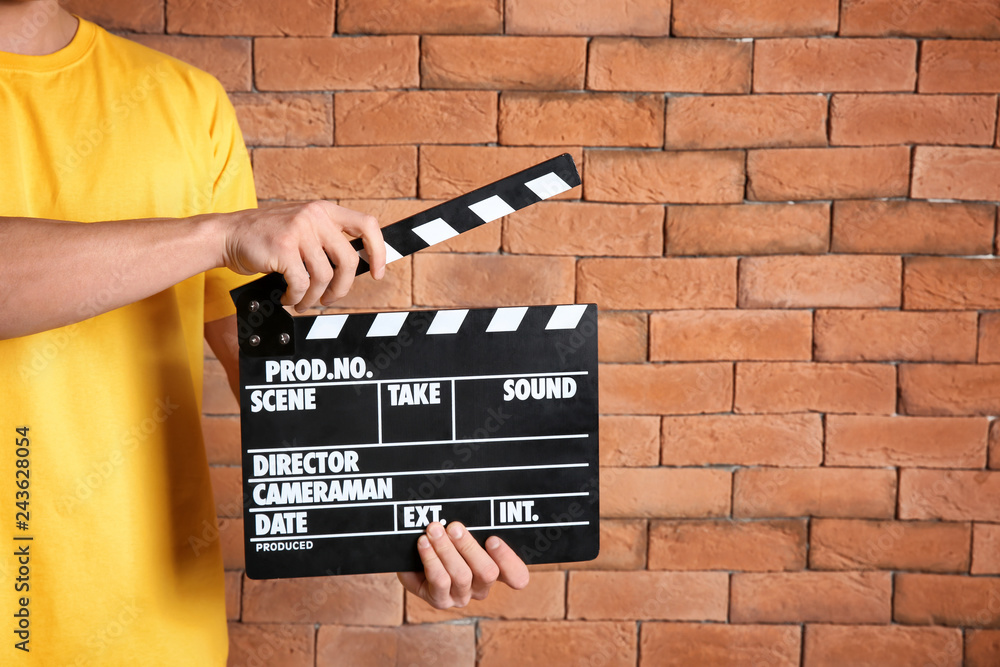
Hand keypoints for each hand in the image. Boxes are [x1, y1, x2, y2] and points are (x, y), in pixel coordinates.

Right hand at [219, 201, 385, 311]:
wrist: (228, 234)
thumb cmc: (267, 238)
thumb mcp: (302, 229)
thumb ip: (326, 241)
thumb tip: (358, 267)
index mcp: (324, 210)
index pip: (367, 225)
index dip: (379, 250)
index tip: (379, 272)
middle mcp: (314, 216)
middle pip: (348, 260)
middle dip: (342, 288)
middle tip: (330, 298)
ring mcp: (299, 230)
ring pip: (324, 277)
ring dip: (314, 297)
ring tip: (302, 301)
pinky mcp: (283, 248)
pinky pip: (302, 284)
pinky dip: (296, 297)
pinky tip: (287, 297)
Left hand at [397, 521, 529, 609]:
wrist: (413, 556)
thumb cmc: (445, 538)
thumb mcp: (464, 530)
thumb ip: (475, 525)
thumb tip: (475, 507)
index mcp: (497, 570)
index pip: (517, 575)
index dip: (508, 559)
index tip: (492, 539)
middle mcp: (482, 587)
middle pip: (488, 572)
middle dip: (469, 547)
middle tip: (454, 527)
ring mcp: (462, 596)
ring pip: (462, 576)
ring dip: (446, 549)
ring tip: (434, 530)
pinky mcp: (440, 599)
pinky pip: (439, 581)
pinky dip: (431, 559)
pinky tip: (424, 543)